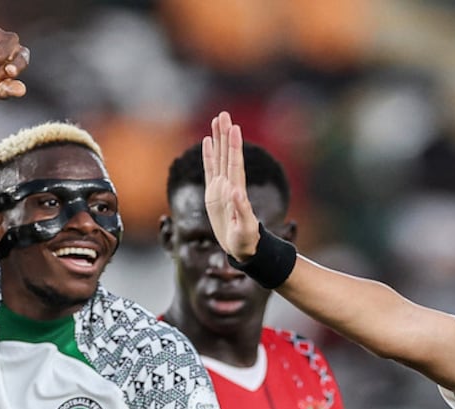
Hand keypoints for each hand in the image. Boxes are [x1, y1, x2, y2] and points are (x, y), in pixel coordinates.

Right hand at [203, 111, 260, 260]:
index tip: (235, 128)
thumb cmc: (246, 241)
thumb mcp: (245, 228)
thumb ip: (241, 210)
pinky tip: (208, 141)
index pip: (235, 164)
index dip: (234, 147)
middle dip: (226, 135)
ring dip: (219, 139)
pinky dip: (209, 155)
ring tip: (218, 119)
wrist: (243, 248)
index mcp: (237, 191)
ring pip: (219, 157)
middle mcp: (230, 185)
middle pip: (227, 155)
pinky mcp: (214, 193)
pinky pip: (210, 169)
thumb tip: (235, 191)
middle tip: (224, 114)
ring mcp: (222, 187)